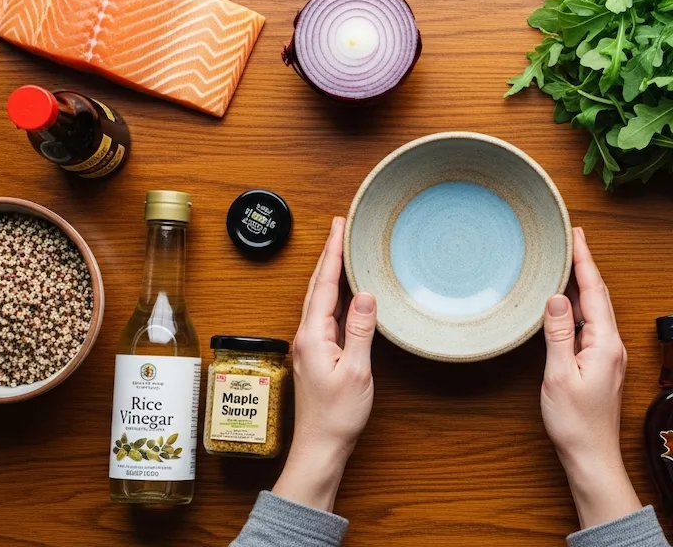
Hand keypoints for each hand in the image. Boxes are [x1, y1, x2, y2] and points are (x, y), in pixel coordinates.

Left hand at [272, 217, 375, 511]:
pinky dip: (334, 296)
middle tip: (340, 228)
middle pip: (317, 287)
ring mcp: (310, 345)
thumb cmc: (338, 415)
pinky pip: (325, 315)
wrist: (321, 446)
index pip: (325, 285)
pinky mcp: (316, 354)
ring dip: (330, 274)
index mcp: (313, 335)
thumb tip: (366, 294)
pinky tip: (345, 293)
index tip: (339, 227)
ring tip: (341, 251)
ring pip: (320, 300)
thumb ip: (361, 330)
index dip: (333, 254)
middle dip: (329, 256)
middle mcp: (306, 336)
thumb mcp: (357, 370)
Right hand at [541, 227, 641, 527]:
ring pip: (596, 310)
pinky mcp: (602, 364)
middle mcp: (612, 345)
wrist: (591, 456)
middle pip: (599, 296)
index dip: (584, 261)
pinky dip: (581, 307)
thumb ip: (558, 334)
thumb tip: (556, 297)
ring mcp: (609, 355)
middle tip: (571, 239)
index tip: (576, 235)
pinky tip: (568, 303)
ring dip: (582, 285)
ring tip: (568, 262)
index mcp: (604, 343)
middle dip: (585, 266)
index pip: (594, 292)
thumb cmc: (575, 423)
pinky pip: (592, 325)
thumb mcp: (558, 376)